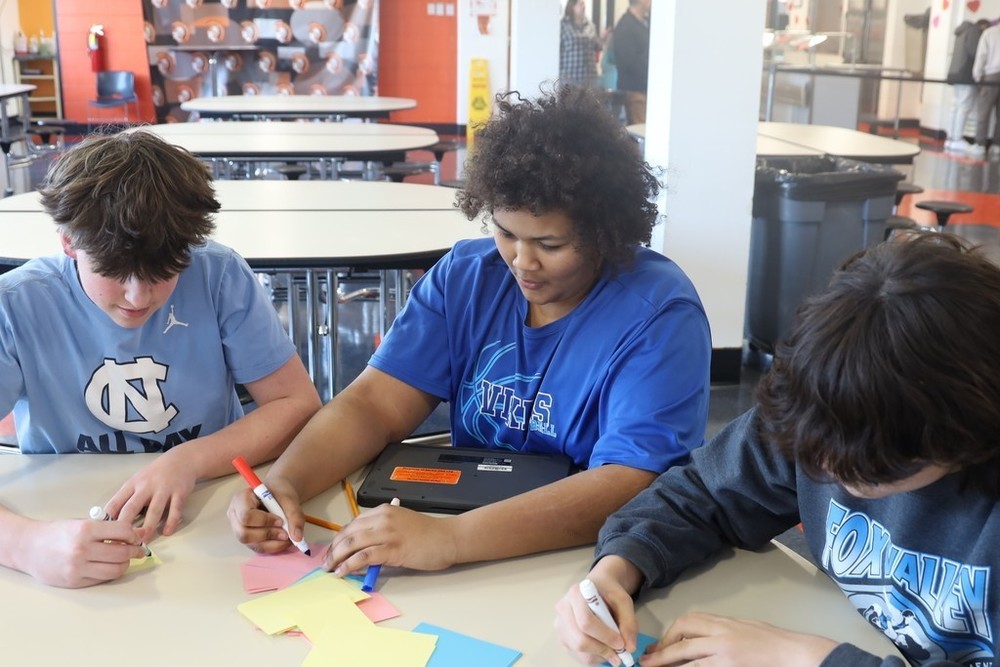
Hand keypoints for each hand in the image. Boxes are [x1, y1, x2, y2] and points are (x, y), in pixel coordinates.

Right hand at [15, 517, 145, 587]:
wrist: (28, 548)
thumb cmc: (56, 533)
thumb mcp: (82, 523)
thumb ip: (107, 528)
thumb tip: (135, 533)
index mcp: (86, 529)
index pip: (123, 531)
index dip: (133, 535)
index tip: (135, 536)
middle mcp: (82, 549)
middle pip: (122, 553)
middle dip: (134, 551)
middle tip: (137, 550)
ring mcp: (78, 567)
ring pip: (116, 570)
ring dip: (125, 564)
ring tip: (123, 559)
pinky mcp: (74, 581)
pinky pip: (102, 579)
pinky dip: (110, 573)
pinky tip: (108, 566)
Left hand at [103, 448, 197, 540]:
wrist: (182, 459)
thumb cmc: (156, 473)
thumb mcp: (137, 480)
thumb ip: (126, 497)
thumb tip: (111, 520)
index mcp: (132, 484)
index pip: (116, 502)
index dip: (108, 519)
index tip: (103, 534)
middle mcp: (146, 486)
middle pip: (132, 507)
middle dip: (125, 526)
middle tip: (120, 542)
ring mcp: (164, 489)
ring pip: (154, 510)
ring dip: (148, 527)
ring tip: (142, 541)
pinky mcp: (179, 493)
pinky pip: (175, 509)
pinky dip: (172, 521)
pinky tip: (167, 532)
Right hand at [226, 483, 299, 553]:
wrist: (278, 494)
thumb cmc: (278, 492)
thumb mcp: (289, 498)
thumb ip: (294, 515)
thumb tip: (297, 537)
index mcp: (240, 500)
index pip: (245, 515)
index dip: (264, 521)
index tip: (280, 520)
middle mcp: (235, 516)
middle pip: (244, 533)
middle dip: (267, 535)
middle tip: (286, 533)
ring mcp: (240, 529)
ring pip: (251, 544)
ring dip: (271, 543)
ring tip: (287, 537)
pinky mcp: (249, 539)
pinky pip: (258, 548)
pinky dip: (273, 547)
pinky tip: (284, 541)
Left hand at [325, 503, 458, 573]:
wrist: (448, 538)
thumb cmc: (428, 534)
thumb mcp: (401, 524)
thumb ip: (382, 531)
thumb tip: (363, 548)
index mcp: (384, 510)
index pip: (353, 523)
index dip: (339, 538)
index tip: (332, 550)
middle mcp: (383, 518)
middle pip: (348, 532)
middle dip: (333, 549)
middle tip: (326, 562)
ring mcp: (387, 533)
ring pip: (352, 543)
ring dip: (337, 557)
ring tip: (330, 568)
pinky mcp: (393, 549)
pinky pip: (364, 556)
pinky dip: (350, 564)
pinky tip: (343, 571)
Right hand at [555, 574, 637, 665]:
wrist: (598, 586)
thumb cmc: (609, 592)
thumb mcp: (623, 600)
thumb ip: (628, 622)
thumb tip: (629, 647)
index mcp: (576, 593)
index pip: (586, 621)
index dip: (605, 636)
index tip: (621, 644)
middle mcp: (563, 608)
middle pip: (579, 639)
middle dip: (602, 649)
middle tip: (619, 654)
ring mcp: (560, 623)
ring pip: (577, 648)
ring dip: (598, 655)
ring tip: (613, 653)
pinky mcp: (562, 635)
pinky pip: (575, 653)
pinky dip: (593, 656)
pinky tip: (603, 649)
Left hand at [641, 612, 837, 666]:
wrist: (794, 653)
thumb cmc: (773, 642)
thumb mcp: (743, 627)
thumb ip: (721, 631)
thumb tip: (701, 638)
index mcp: (723, 622)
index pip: (687, 622)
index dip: (669, 634)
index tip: (659, 646)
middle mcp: (720, 635)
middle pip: (682, 637)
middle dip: (662, 650)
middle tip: (648, 661)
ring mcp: (724, 653)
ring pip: (687, 657)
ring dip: (668, 664)